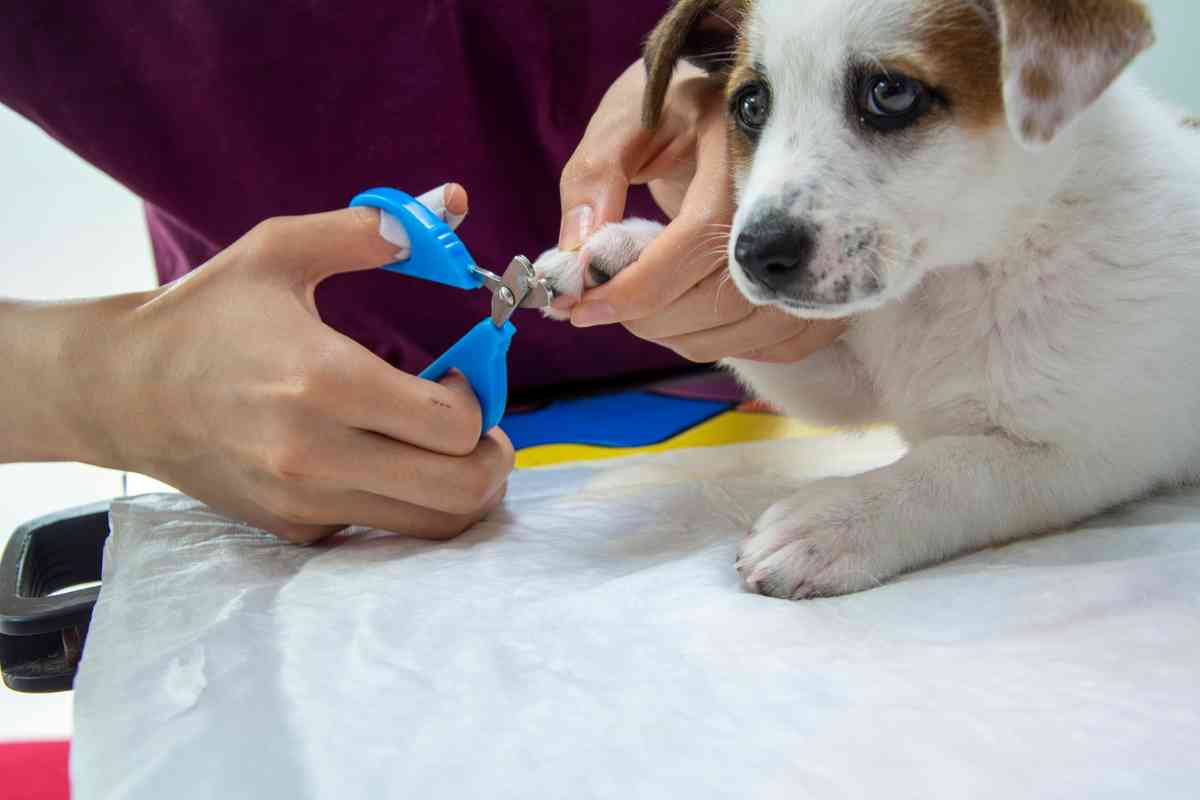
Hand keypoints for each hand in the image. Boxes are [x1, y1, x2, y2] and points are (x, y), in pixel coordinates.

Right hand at [71, 185, 511, 542]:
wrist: (122, 391)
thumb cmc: (206, 315)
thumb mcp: (279, 251)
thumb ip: (372, 229)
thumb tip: (455, 203)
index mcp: (325, 380)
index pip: (454, 423)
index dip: (481, 399)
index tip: (461, 375)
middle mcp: (319, 454)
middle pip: (461, 488)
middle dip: (493, 457)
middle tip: (483, 428)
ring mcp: (306, 500)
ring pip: (432, 525)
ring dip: (462, 488)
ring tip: (446, 448)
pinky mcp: (294, 528)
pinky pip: (382, 531)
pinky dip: (405, 502)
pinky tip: (385, 461)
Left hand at [557, 61, 845, 362]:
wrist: (726, 123)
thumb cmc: (670, 119)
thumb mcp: (624, 125)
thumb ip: (594, 176)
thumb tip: (579, 247)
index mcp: (742, 148)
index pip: (699, 238)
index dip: (638, 285)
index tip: (582, 307)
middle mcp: (794, 201)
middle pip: (724, 296)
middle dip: (648, 317)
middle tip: (599, 307)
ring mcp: (819, 248)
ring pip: (743, 329)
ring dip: (675, 336)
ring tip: (639, 306)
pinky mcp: (823, 285)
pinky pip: (774, 344)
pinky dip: (719, 343)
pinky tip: (686, 316)